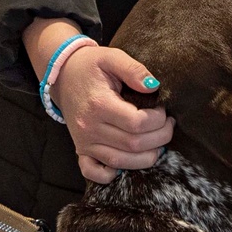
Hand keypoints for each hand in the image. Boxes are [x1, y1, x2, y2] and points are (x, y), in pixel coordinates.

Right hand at [52, 45, 173, 183]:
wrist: (63, 73)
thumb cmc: (91, 65)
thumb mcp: (112, 57)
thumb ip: (134, 70)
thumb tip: (154, 86)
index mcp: (99, 104)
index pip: (137, 123)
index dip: (158, 120)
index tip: (164, 110)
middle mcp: (89, 127)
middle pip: (133, 145)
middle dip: (160, 138)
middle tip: (169, 125)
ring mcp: (83, 141)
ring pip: (120, 161)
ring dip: (146, 157)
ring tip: (159, 142)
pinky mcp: (80, 149)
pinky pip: (93, 172)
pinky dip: (110, 174)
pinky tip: (127, 162)